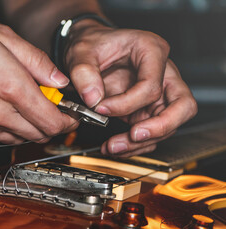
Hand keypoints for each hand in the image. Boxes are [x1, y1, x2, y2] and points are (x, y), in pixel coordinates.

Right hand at [0, 17, 77, 142]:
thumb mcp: (0, 36)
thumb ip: (36, 61)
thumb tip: (59, 80)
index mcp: (10, 85)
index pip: (51, 119)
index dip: (67, 122)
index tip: (71, 118)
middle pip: (38, 133)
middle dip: (51, 126)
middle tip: (50, 111)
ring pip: (18, 138)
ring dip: (28, 127)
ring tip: (22, 107)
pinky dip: (4, 128)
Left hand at [65, 20, 196, 156]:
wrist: (90, 49)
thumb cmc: (93, 45)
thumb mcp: (81, 52)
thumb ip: (84, 73)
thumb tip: (93, 99)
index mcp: (151, 50)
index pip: (152, 86)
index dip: (127, 103)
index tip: (101, 108)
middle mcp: (162, 72)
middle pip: (182, 106)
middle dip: (161, 126)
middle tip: (135, 135)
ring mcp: (158, 93)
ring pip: (169, 124)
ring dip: (143, 141)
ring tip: (114, 146)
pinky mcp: (147, 108)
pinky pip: (151, 131)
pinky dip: (136, 144)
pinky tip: (115, 146)